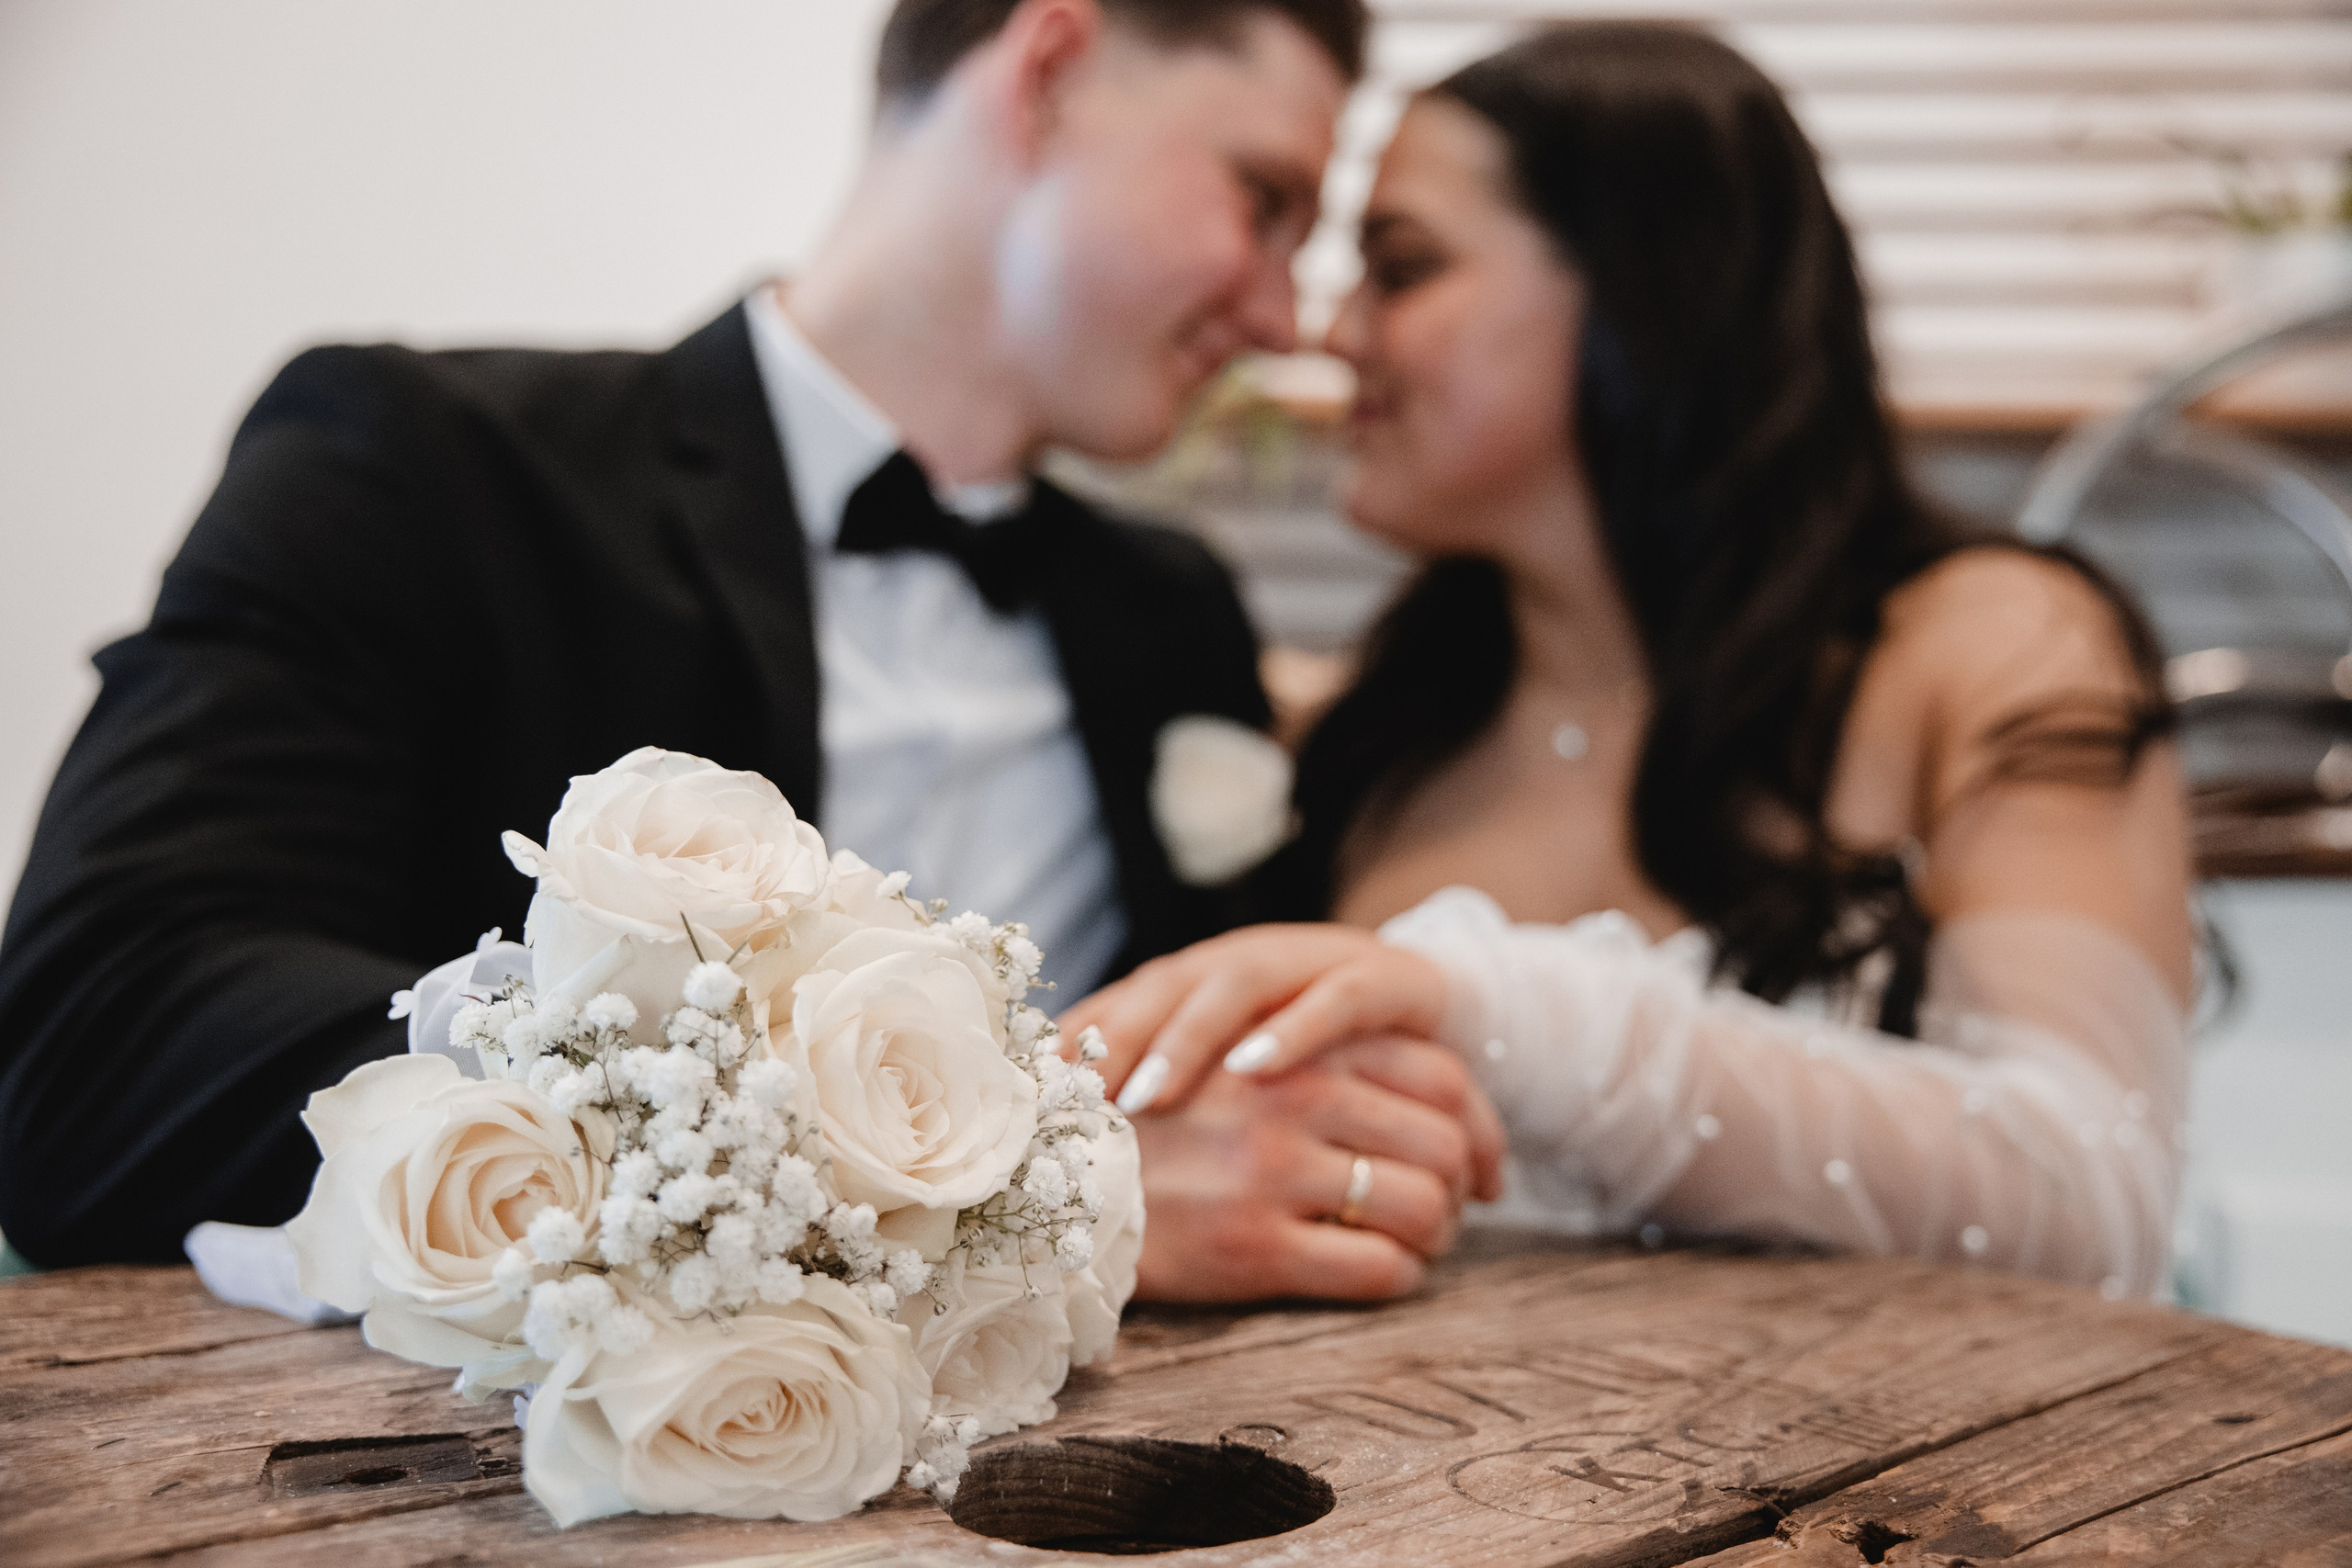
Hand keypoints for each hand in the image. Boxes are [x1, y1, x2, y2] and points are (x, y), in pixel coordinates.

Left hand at [1063, 923, 1455, 1118]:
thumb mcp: (1239, 1079)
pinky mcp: (1383, 977)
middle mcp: (1249, 959)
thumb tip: (1076, 1144)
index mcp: (1203, 980)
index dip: (1077, 1045)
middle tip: (1077, 1103)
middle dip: (1117, 1042)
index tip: (1030, 1101)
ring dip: (1188, 1038)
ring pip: (1235, 984)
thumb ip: (1176, 1097)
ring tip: (1149, 1095)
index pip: (1123, 1003)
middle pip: (1165, 987)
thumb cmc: (1318, 1058)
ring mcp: (1313, 959)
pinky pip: (1334, 999)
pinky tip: (1259, 1070)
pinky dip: (1295, 1030)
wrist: (1432, 1007)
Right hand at [1130, 1035, 1507, 1300]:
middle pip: (1443, 1142)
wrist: (1063, 1177)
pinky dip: (1399, 1277)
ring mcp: (1276, 1175)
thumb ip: (1316, 1057)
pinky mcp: (1258, 1248)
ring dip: (1435, 1234)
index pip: (1438, 1074)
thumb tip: (1422, 1094)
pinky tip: (1383, 1273)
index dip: (1478, 1123)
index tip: (1482, 1162)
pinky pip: (1377, 1270)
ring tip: (1417, 1242)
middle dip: (1462, 1183)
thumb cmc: (1160, 1121)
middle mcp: (1293, 1101)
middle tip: (1451, 1206)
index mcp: (1294, 1047)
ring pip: (1421, 1208)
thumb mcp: (1237, 1057)